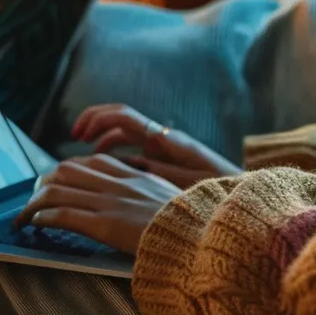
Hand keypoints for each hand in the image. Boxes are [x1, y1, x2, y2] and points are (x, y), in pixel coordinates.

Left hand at [16, 155, 179, 253]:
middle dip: (45, 182)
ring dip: (35, 202)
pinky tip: (35, 224)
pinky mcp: (105, 224)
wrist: (201, 239)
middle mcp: (119, 184)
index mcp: (135, 177)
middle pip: (67, 170)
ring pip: (58, 189)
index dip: (69, 170)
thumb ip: (150, 197)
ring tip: (25, 215)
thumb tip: (139, 205)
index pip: (92, 162)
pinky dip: (43, 217)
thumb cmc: (190, 228)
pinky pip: (64, 214)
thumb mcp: (170, 203)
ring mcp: (111, 203)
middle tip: (34, 198)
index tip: (58, 182)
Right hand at [71, 104, 241, 188]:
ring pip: (126, 132)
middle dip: (95, 123)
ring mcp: (164, 147)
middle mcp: (163, 138)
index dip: (98, 120)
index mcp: (166, 140)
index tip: (80, 135)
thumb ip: (157, 169)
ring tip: (85, 152)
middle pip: (121, 118)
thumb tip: (130, 157)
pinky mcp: (166, 159)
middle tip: (75, 136)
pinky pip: (134, 147)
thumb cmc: (217, 191)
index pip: (124, 117)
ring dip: (104, 137)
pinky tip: (108, 167)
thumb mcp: (186, 183)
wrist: (240, 197)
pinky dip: (117, 151)